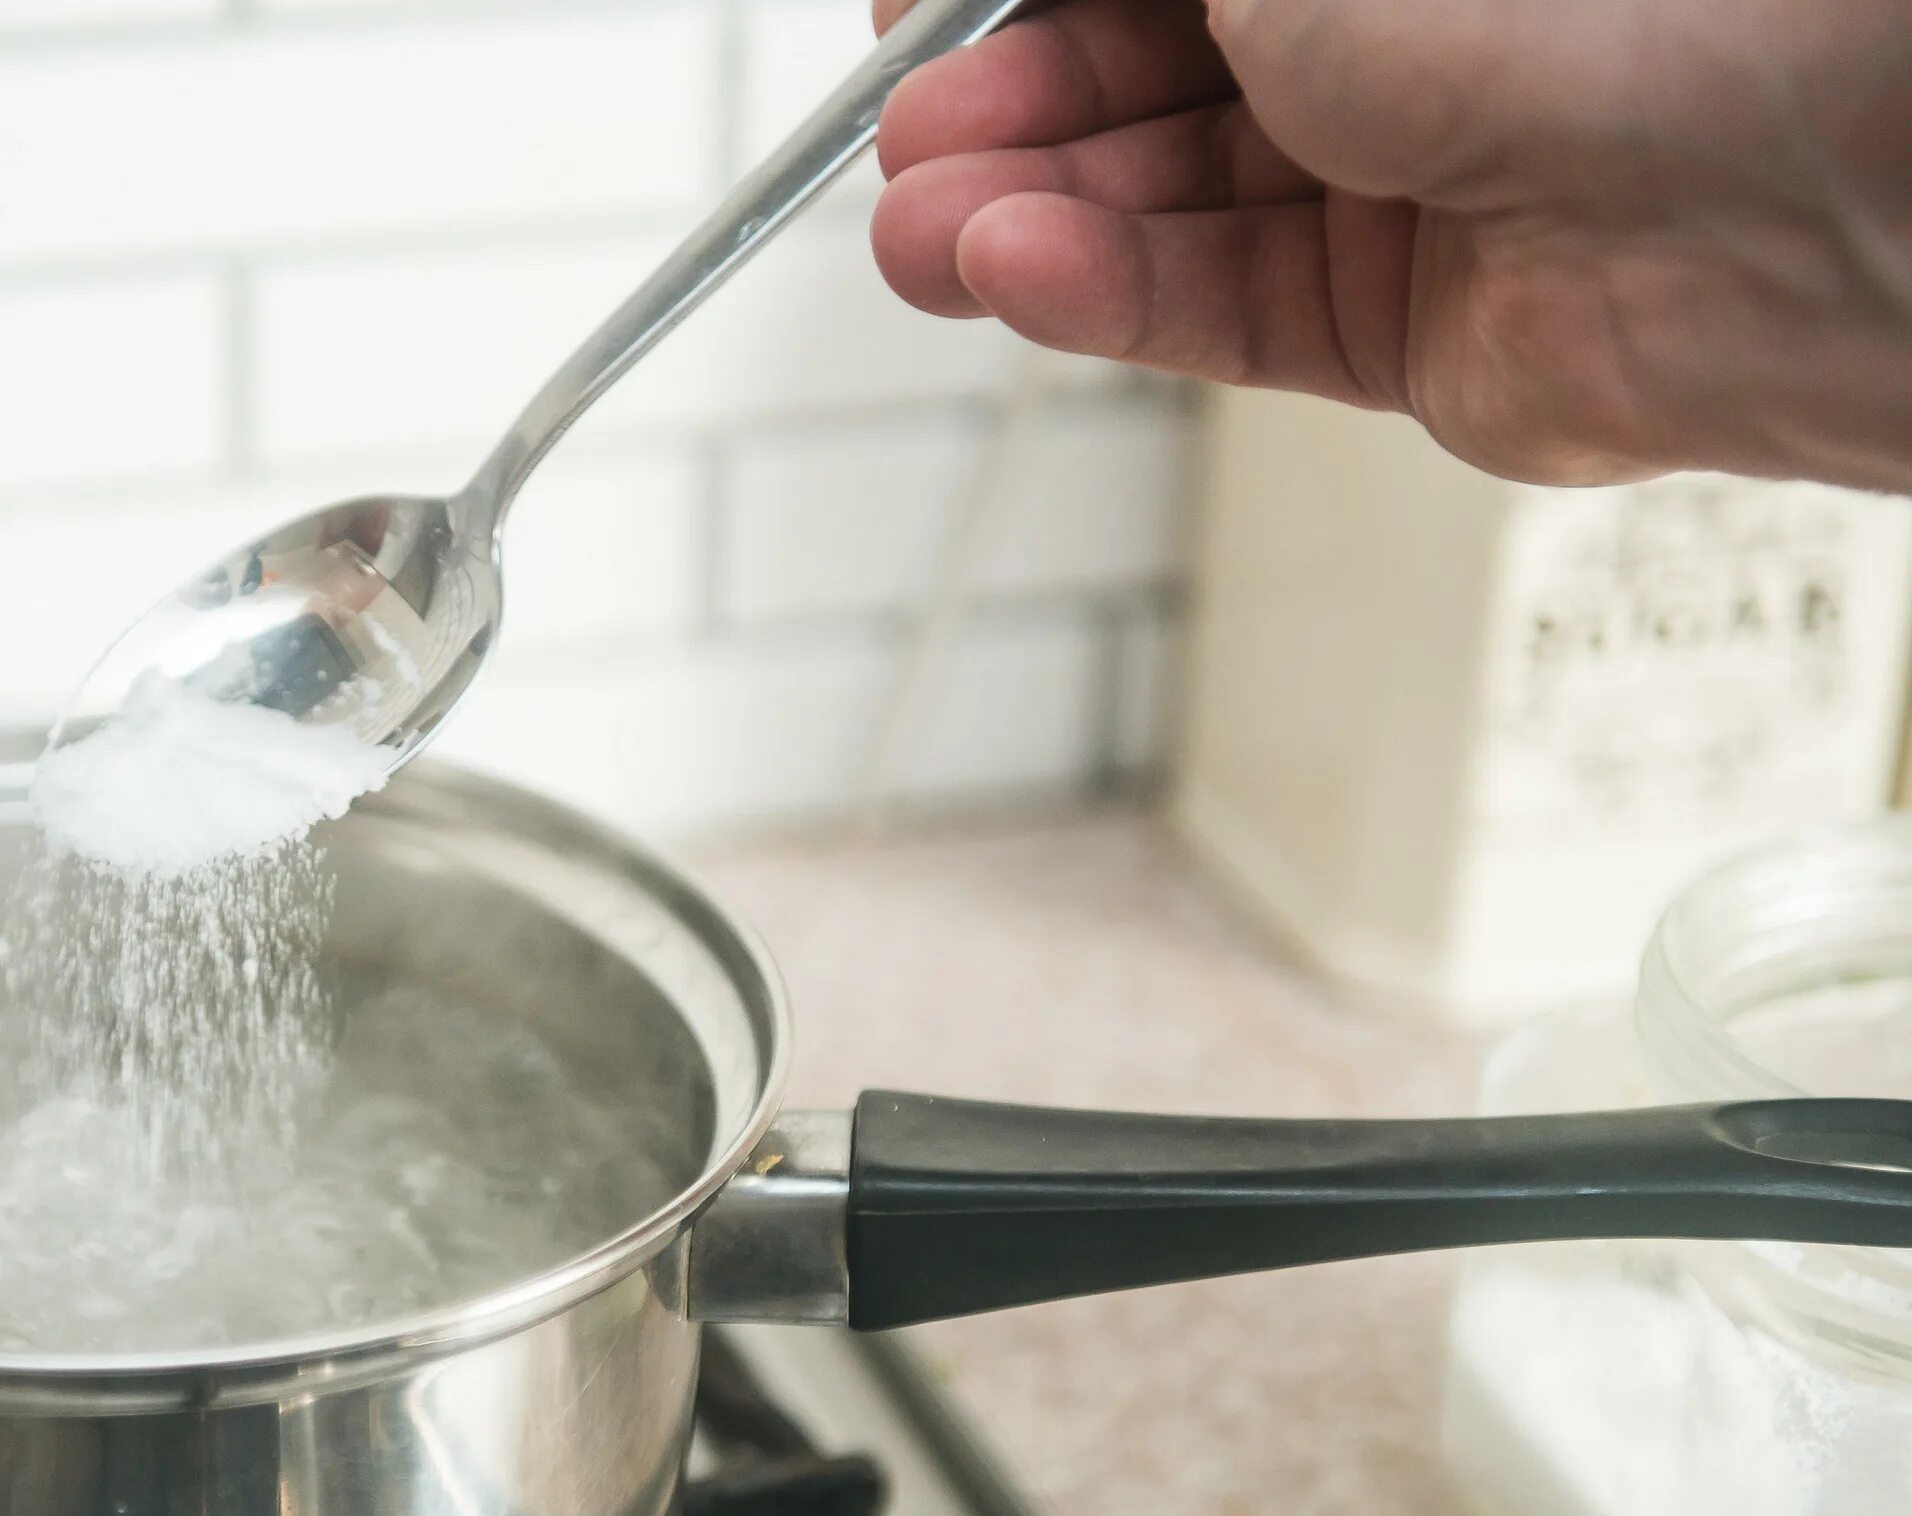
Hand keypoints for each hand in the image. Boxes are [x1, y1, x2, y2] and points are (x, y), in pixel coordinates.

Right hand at [866, 0, 1911, 488]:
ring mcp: (1399, 178)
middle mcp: (1391, 35)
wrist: (1771, 184)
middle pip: (1141, 74)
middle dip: (1005, 105)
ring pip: (1167, 203)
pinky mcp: (1403, 324)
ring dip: (1027, 215)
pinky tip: (1011, 272)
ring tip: (920, 234)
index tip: (906, 13)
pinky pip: (1222, 308)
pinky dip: (1107, 294)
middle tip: (905, 136)